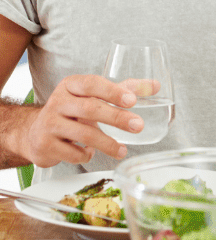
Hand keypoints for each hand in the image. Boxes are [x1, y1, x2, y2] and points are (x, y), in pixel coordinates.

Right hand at [23, 75, 143, 166]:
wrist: (35, 132)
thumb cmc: (73, 110)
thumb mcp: (94, 96)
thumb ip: (125, 89)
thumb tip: (155, 85)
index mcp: (71, 85)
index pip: (91, 84)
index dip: (112, 91)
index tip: (132, 100)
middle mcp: (58, 102)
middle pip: (90, 108)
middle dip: (117, 118)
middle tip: (138, 125)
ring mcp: (49, 124)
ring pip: (84, 133)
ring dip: (107, 143)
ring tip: (122, 150)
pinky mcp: (45, 145)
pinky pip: (73, 153)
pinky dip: (86, 155)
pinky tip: (91, 153)